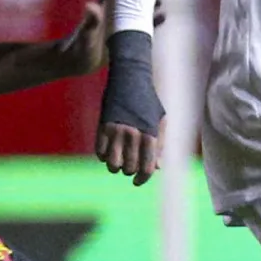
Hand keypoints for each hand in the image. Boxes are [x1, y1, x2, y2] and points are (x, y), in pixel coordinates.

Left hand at [57, 0, 167, 77]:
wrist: (76, 62)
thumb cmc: (78, 46)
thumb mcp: (85, 33)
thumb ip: (90, 21)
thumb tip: (91, 5)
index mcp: (106, 10)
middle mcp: (114, 16)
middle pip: (133, 4)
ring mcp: (120, 28)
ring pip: (138, 17)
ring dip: (149, 13)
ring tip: (163, 9)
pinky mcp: (124, 39)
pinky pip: (139, 31)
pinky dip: (149, 27)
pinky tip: (159, 26)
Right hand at [95, 30, 164, 184]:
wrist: (130, 78)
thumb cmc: (148, 101)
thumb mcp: (161, 120)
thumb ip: (161, 145)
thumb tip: (156, 168)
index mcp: (150, 134)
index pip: (146, 167)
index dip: (142, 179)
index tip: (137, 182)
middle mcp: (133, 134)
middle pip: (129, 168)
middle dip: (129, 171)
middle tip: (129, 166)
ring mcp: (116, 130)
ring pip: (112, 164)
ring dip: (115, 166)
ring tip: (118, 160)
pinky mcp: (103, 126)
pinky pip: (100, 152)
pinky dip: (103, 156)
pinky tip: (108, 151)